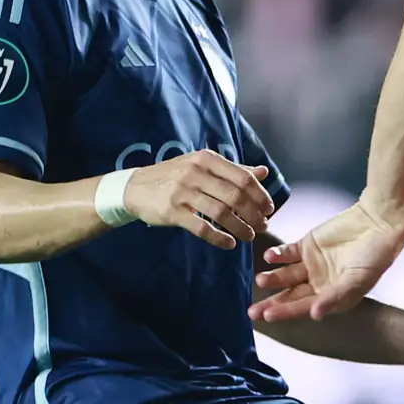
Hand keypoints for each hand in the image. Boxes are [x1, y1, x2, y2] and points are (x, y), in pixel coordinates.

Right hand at [123, 150, 273, 249]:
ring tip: (249, 236)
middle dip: (254, 214)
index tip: (269, 209)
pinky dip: (219, 238)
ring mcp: (182, 192)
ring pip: (221, 213)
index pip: (243, 178)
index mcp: (207, 159)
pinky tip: (229, 244)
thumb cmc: (175, 176)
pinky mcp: (172, 211)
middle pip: (235, 196)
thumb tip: (263, 172)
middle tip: (262, 226)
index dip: (260, 195)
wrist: (135, 187)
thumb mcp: (203, 166)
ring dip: (240, 227)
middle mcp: (195, 173)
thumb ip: (233, 170)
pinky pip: (201, 228)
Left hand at [249, 201, 403, 322]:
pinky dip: (277, 256)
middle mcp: (320, 284)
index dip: (287, 312)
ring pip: (286, 276)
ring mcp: (312, 265)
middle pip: (291, 296)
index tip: (268, 315)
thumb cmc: (376, 255)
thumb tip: (315, 315)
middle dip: (273, 304)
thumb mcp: (358, 279)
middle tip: (252, 312)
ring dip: (273, 279)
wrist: (379, 222)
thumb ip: (335, 296)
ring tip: (261, 280)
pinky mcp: (307, 246)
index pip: (305, 307)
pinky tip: (269, 257)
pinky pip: (287, 254)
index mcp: (333, 297)